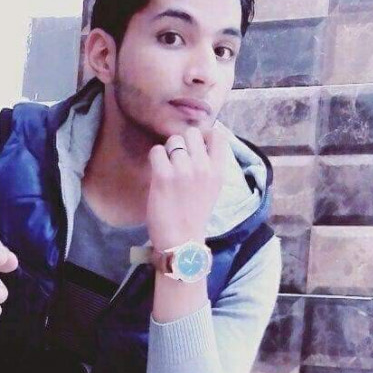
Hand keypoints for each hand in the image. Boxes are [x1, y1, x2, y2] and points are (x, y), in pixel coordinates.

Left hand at [146, 124, 229, 251]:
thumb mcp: (212, 189)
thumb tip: (199, 143)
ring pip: (172, 141)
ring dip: (167, 152)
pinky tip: (157, 172)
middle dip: (182, 142)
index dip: (204, 135)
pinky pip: (156, 151)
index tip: (195, 145)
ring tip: (166, 168)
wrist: (181, 239)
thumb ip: (208, 167)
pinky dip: (155, 158)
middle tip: (176, 159)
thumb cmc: (194, 215)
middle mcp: (203, 167)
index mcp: (218, 171)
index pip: (218, 135)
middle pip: (191, 133)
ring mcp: (183, 170)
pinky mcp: (164, 176)